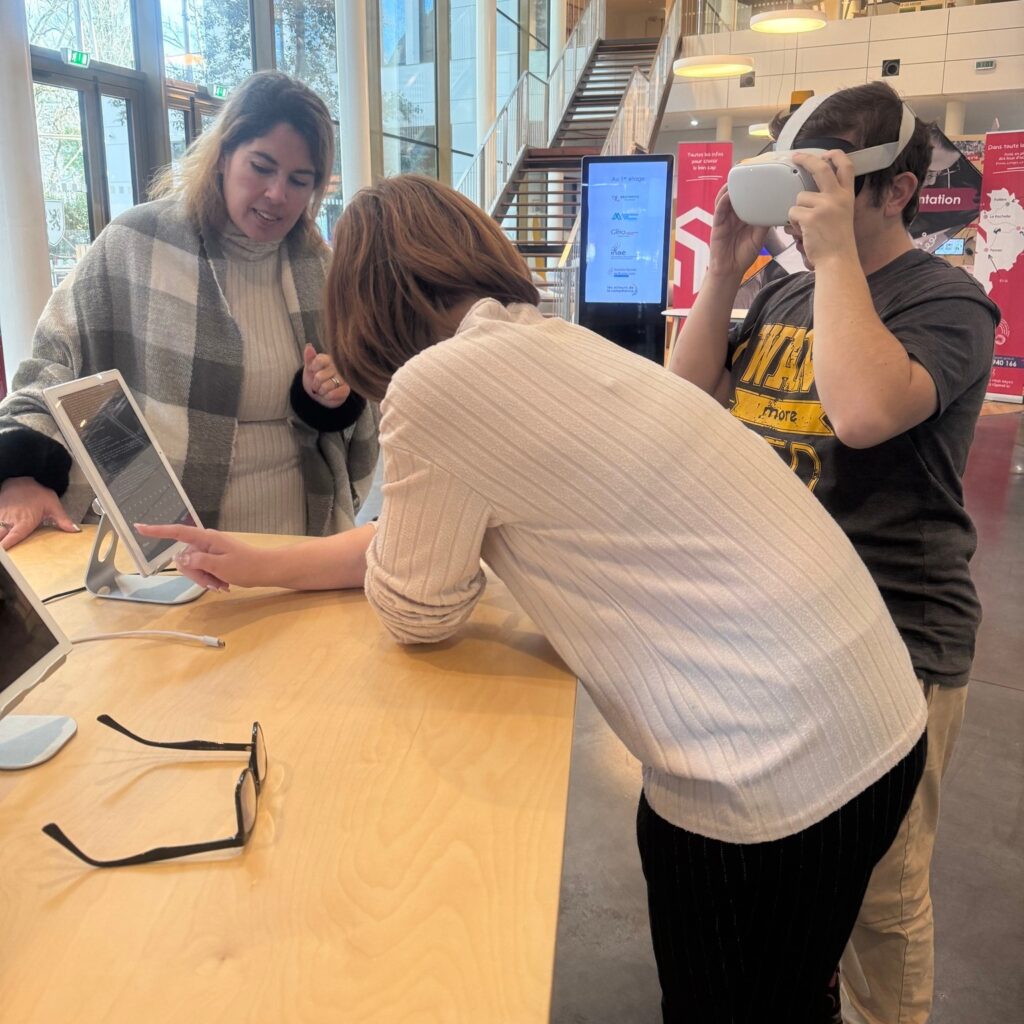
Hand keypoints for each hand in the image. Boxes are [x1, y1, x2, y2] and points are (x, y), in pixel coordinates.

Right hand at [0, 477, 79, 550]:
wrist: (22, 479)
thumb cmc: (37, 492)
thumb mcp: (53, 505)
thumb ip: (63, 520)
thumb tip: (75, 530)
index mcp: (24, 522)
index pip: (14, 537)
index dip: (8, 545)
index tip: (7, 553)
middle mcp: (10, 521)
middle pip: (0, 535)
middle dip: (1, 543)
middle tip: (5, 554)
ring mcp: (1, 516)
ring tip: (3, 549)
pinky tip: (1, 533)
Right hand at [134, 523, 266, 590]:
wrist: (267, 570)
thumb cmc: (247, 565)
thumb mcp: (220, 565)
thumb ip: (197, 561)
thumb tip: (180, 558)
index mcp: (206, 538)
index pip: (177, 532)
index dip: (157, 531)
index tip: (139, 527)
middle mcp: (205, 543)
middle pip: (185, 559)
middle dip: (195, 575)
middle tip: (213, 584)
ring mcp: (210, 551)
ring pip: (193, 568)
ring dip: (205, 580)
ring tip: (222, 585)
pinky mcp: (214, 560)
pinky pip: (203, 571)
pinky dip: (211, 580)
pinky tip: (223, 584)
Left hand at [302, 343, 350, 408]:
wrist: (320, 394)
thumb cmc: (314, 378)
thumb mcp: (309, 368)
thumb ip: (309, 358)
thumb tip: (308, 346)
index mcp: (329, 359)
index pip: (319, 361)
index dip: (313, 368)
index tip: (313, 370)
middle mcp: (338, 367)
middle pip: (319, 376)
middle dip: (315, 383)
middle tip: (317, 384)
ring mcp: (343, 378)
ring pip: (325, 387)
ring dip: (320, 391)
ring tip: (323, 389)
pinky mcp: (346, 389)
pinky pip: (331, 394)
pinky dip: (326, 396)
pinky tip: (328, 394)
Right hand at [708, 185, 768, 280]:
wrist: (730, 270)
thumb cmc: (743, 255)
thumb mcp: (759, 237)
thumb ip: (764, 223)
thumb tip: (774, 210)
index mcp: (745, 217)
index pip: (748, 199)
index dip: (753, 188)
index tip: (761, 177)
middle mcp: (734, 216)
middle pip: (736, 195)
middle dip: (741, 183)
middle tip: (748, 171)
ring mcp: (725, 219)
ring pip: (725, 199)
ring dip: (730, 188)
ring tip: (736, 177)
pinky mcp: (717, 225)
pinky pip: (719, 210)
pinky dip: (722, 200)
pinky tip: (727, 194)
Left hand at [788, 151, 857, 267]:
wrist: (837, 260)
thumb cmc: (836, 242)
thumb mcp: (842, 214)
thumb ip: (832, 200)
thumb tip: (812, 190)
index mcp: (847, 195)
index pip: (846, 167)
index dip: (836, 155)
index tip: (827, 153)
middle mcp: (838, 197)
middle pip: (821, 168)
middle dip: (806, 159)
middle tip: (795, 156)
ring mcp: (824, 205)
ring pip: (800, 197)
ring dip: (798, 211)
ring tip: (807, 226)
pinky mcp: (811, 216)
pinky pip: (792, 212)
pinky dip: (793, 223)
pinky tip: (803, 231)